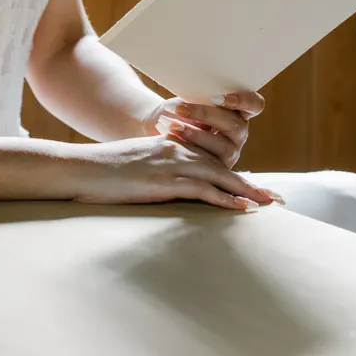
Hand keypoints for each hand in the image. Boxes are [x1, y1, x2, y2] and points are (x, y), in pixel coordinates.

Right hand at [69, 133, 282, 209]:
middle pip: (222, 167)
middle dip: (250, 184)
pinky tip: (242, 208)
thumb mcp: (133, 168)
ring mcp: (171, 165)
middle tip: (275, 199)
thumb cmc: (100, 173)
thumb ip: (155, 174)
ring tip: (268, 205)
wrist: (80, 168)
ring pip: (219, 177)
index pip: (210, 160)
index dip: (234, 176)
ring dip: (247, 191)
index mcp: (169, 147)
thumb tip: (165, 190)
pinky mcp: (165, 180)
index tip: (254, 188)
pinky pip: (203, 189)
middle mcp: (176, 151)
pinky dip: (226, 198)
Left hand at [148, 90, 264, 168]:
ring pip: (223, 146)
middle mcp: (238, 131)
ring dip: (196, 135)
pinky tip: (172, 140)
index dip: (244, 100)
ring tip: (173, 126)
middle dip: (206, 115)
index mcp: (238, 110)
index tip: (219, 98)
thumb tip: (196, 93)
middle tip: (181, 109)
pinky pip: (210, 163)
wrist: (161, 128)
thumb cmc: (178, 109)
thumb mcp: (189, 99)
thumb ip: (199, 96)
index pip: (255, 104)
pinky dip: (189, 149)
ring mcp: (231, 151)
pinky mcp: (218, 169)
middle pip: (235, 124)